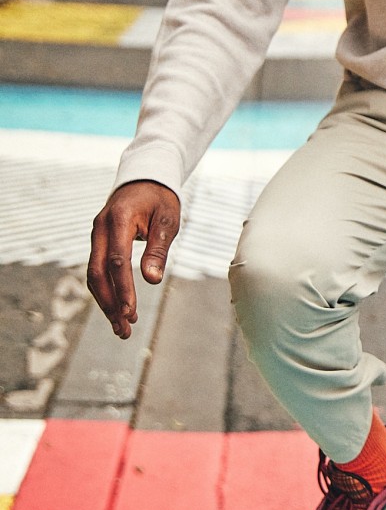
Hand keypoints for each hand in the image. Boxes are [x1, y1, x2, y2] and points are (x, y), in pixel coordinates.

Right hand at [88, 181, 180, 337]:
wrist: (144, 179)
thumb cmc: (160, 199)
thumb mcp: (167, 220)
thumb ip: (158, 249)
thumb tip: (152, 280)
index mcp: (119, 219)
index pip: (117, 260)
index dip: (122, 288)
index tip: (130, 312)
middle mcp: (101, 228)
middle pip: (98, 273)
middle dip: (110, 303)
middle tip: (125, 330)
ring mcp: (96, 235)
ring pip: (94, 275)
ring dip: (106, 302)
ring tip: (122, 328)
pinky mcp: (99, 242)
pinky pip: (97, 270)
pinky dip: (106, 291)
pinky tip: (117, 309)